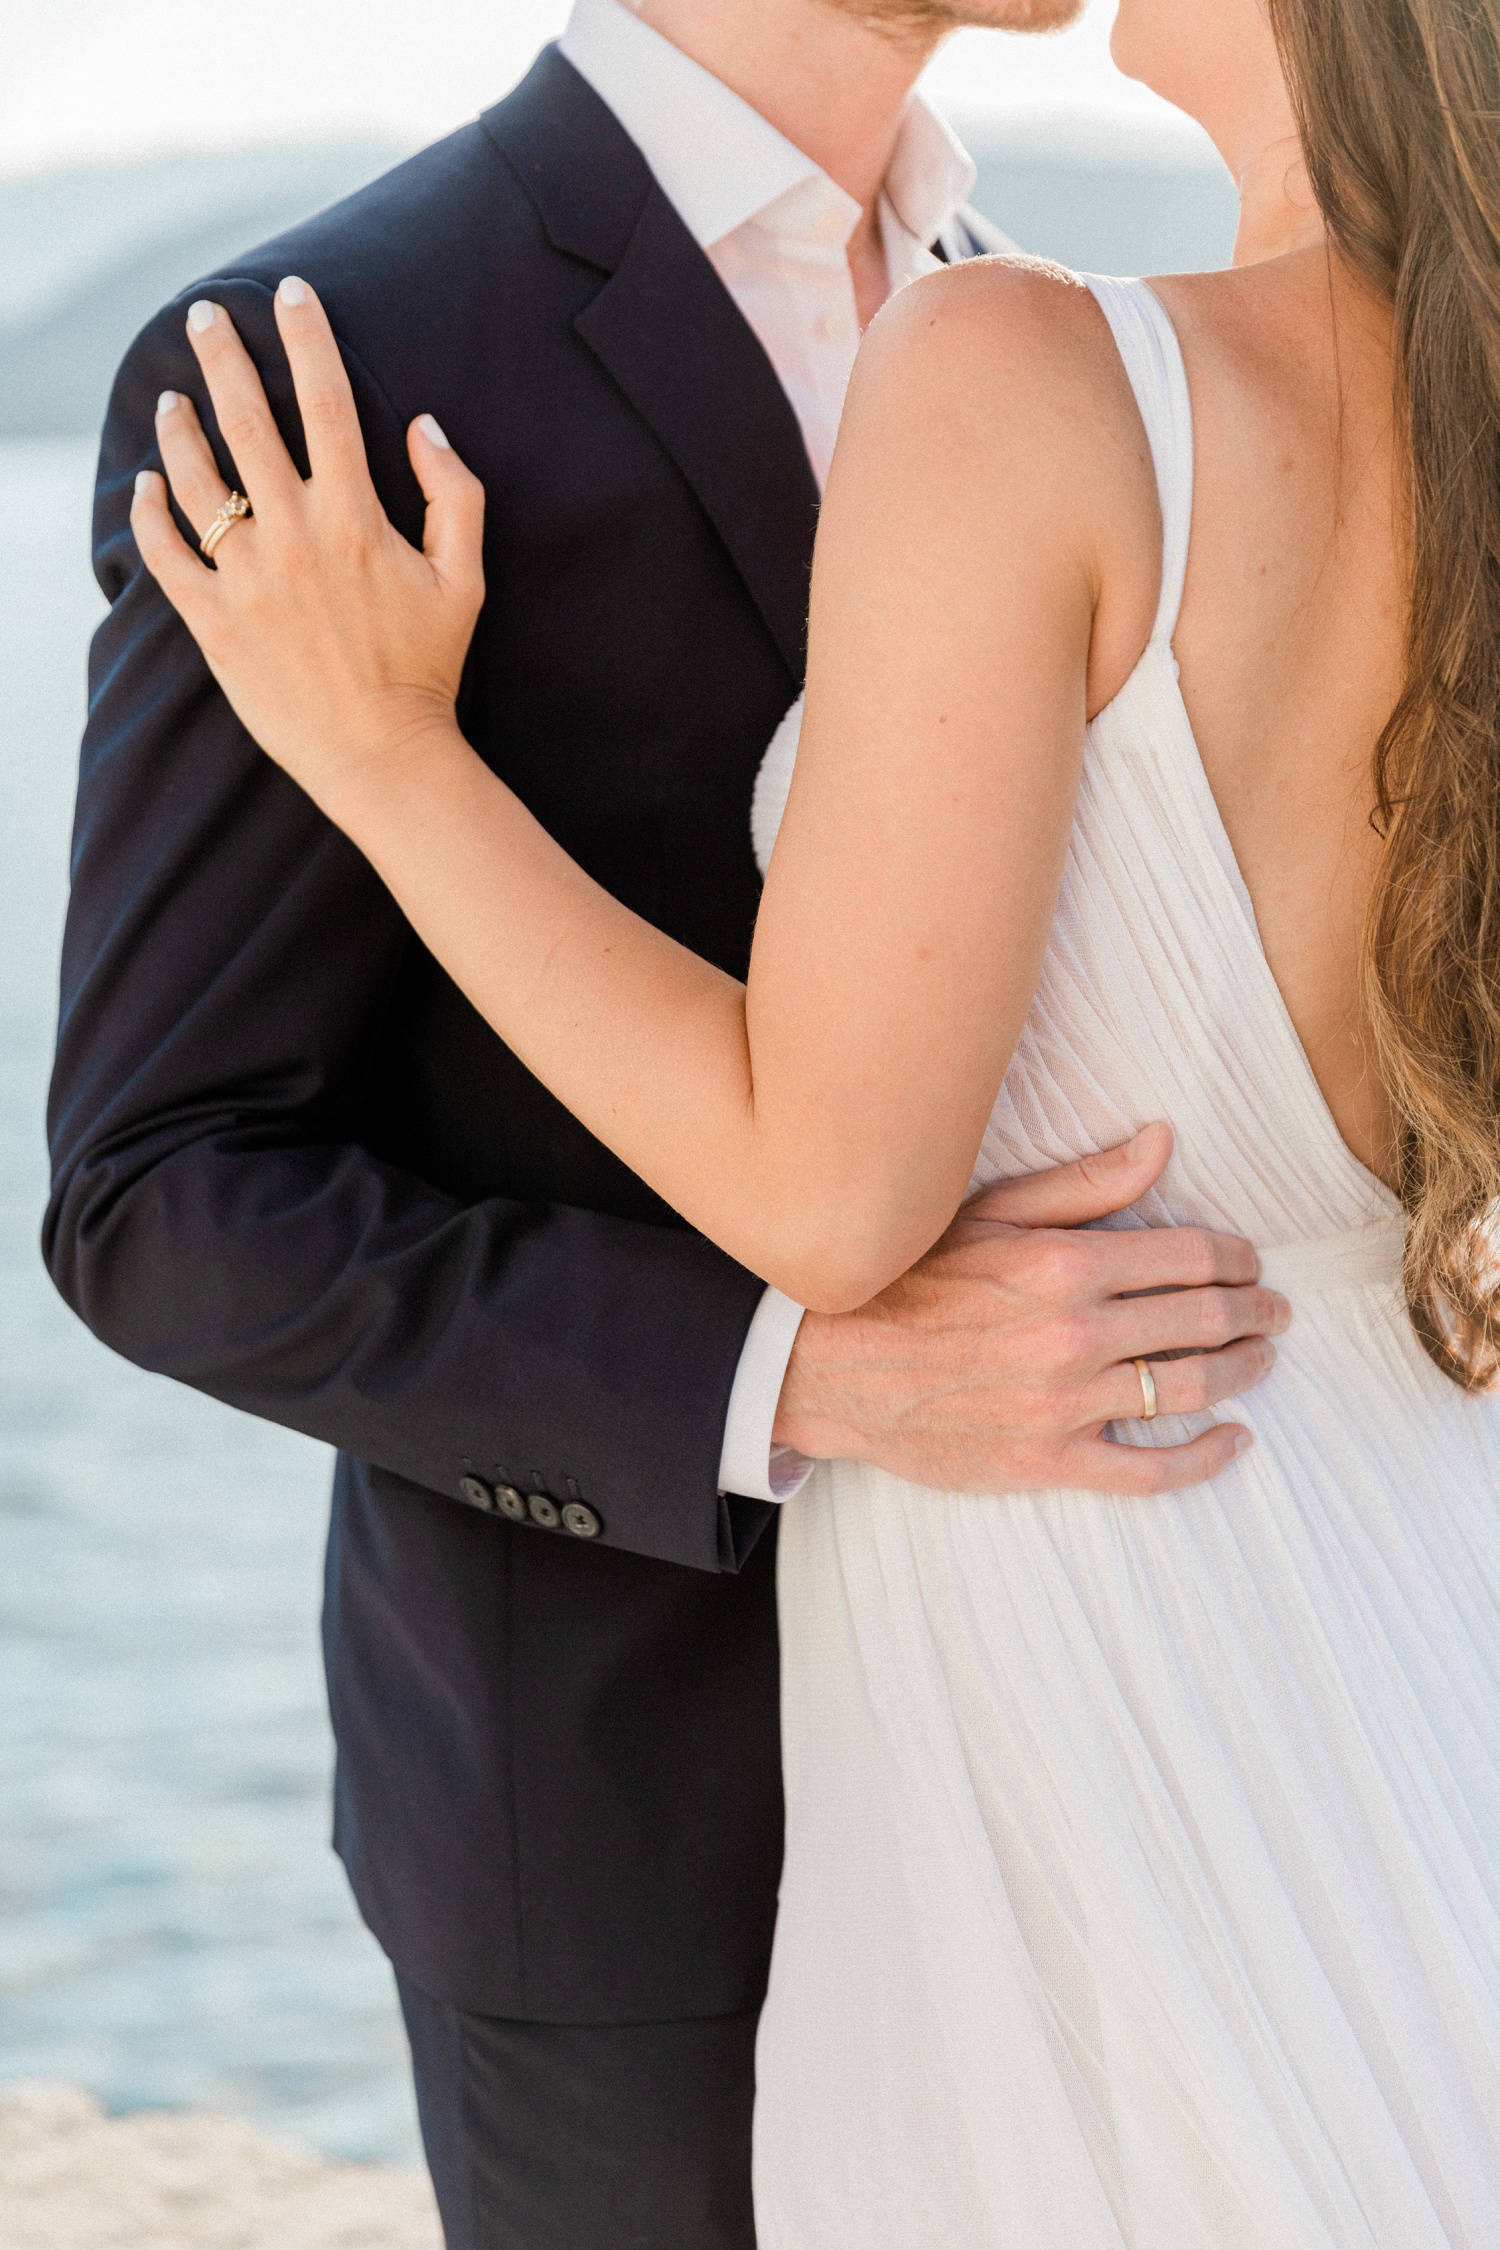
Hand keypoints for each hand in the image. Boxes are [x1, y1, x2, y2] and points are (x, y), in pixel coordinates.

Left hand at [130, 279, 485, 818]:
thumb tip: (424, 426)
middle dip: (221, 356)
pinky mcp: (213, 622)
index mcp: (355, 518)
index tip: (291, 293)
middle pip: (245, 420)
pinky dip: (149, 512)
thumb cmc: (428, 667)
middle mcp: (293, 537)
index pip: (325, 401)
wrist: (383, 756)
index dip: (308, 337)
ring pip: (195, 479)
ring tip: (172, 400)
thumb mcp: (466, 579)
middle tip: (204, 316)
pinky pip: (164, 554)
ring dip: (178, 428)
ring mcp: (245, 579)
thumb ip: (454, 494)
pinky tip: (147, 485)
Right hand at [773, 1123, 1288, 1495]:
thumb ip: (1084, 1184)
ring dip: (1242, 1373)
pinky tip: (1232, 1441)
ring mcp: (1063, 1404)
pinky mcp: (1046, 1461)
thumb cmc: (908, 1281)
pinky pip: (1150, 1470)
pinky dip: (1204, 1458)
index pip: (1189, 1255)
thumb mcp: (989, 1213)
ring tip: (1260, 1361)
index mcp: (1063, 1264)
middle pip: (1202, 1320)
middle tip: (1273, 1311)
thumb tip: (1163, 1140)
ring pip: (1189, 1390)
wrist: (828, 1366)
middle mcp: (1073, 1334)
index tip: (1248, 1264)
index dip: (1235, 1259)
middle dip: (1253, 1313)